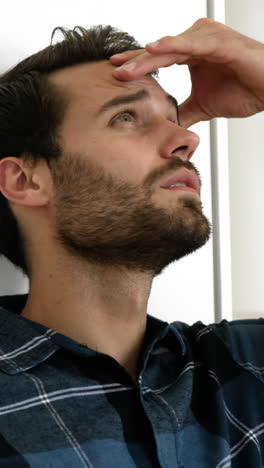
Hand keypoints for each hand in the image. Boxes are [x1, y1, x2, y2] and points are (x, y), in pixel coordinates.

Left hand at [110, 18, 263, 127]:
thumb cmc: (244, 90)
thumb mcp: (203, 105)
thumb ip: (184, 111)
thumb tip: (168, 125)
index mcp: (192, 54)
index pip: (159, 58)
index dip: (139, 66)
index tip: (117, 73)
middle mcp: (197, 41)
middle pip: (160, 51)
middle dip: (136, 62)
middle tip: (114, 70)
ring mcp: (207, 38)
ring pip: (170, 47)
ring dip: (148, 58)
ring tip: (127, 69)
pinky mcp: (218, 42)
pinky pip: (190, 44)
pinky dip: (171, 46)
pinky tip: (153, 49)